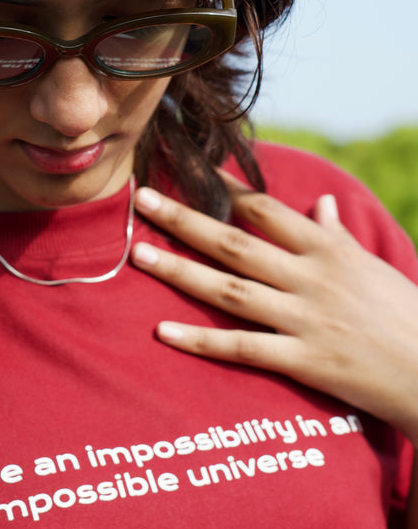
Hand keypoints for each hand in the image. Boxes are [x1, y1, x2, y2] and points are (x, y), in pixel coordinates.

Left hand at [132, 176, 417, 444]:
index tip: (191, 166)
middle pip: (235, 243)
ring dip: (180, 272)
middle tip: (141, 201)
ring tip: (138, 256)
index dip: (226, 187)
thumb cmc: (407, 316)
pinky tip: (163, 332)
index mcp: (328, 250)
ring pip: (230, 290)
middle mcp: (313, 278)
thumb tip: (321, 203)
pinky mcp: (305, 361)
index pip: (267, 209)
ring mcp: (306, 319)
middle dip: (184, 220)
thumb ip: (337, 235)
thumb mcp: (373, 265)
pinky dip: (201, 341)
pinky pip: (243, 348)